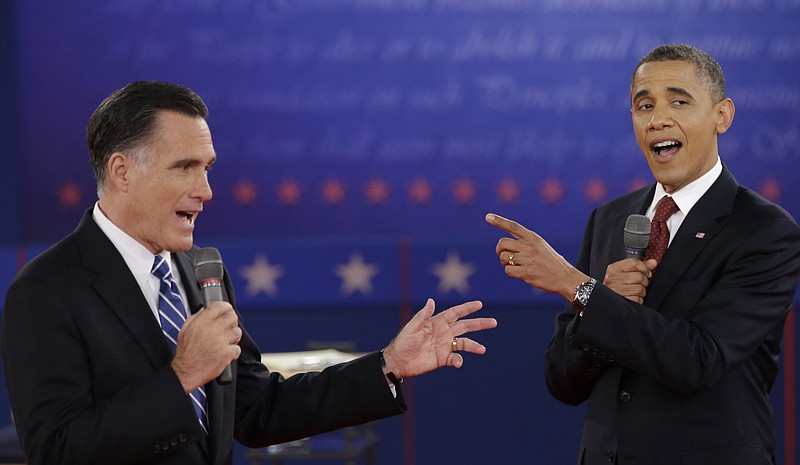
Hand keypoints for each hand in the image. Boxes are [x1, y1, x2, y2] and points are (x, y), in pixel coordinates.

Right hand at [171, 301, 241, 392]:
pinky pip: (238, 348)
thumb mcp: (185, 330)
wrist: (185, 372)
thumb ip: (195, 317)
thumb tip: (205, 310)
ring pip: (237, 332)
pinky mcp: (226, 353)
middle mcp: (212, 329)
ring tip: (226, 342)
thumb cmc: (185, 353)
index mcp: (202, 322)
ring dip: (233, 337)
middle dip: (232, 322)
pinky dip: (233, 352)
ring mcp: (221, 341)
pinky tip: (225, 353)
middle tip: (228, 328)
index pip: (220, 306)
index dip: (226, 308)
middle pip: (233, 317)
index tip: (227, 311)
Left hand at [381, 299, 496, 378]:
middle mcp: (444, 332)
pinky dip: (459, 360)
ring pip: (464, 343)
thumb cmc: (403, 341)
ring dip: (474, 345)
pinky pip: (455, 358)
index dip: (467, 308)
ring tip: (482, 349)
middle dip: (479, 324)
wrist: (398, 361)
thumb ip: (423, 315)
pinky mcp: (443, 359)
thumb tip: (431, 300)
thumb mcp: (412, 327)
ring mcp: (444, 346)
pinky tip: (458, 362)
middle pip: (465, 326)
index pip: (455, 313)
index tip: (480, 304)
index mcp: (437, 322)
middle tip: (493, 322)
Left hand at [486, 213, 586, 300]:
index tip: (487, 217)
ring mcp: (528, 260)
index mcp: (533, 238)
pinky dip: (510, 272)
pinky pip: (507, 270)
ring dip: (505, 263)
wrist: (565, 277)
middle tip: (504, 256)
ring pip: (503, 257)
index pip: (513, 226)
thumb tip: (504, 245)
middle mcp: (529, 247)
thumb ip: (525, 242)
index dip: (499, 221)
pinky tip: (519, 273)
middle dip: (499, 250)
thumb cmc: (551, 261)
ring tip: (515, 265)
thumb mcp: (540, 245)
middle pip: (502, 243)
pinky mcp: (526, 273)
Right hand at [603, 258, 656, 303]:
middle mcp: (613, 279)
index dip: (644, 268)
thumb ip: (640, 266)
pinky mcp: (622, 301)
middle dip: (643, 281)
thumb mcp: (625, 273)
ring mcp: (617, 291)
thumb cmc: (617, 286)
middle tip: (638, 284)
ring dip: (641, 292)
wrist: (607, 302)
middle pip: (639, 276)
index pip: (634, 263)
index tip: (647, 273)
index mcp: (613, 269)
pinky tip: (632, 298)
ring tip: (634, 291)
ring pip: (640, 289)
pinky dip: (638, 300)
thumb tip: (653, 262)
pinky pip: (638, 299)